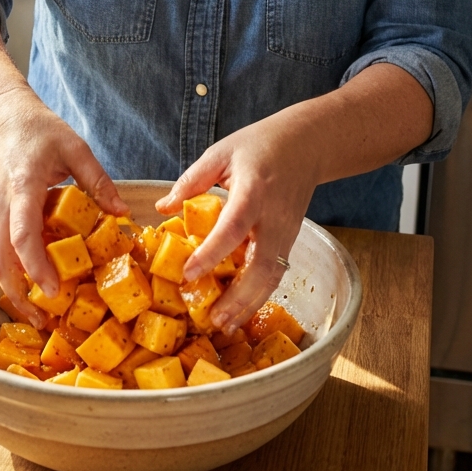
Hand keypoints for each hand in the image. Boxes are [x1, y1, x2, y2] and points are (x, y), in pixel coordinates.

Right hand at [0, 87, 127, 318]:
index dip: (36, 265)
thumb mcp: (76, 148)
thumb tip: (122, 214)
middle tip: (44, 319)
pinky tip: (35, 285)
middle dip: (19, 293)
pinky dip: (14, 272)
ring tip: (40, 313)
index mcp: (23, 186)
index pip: (22, 234)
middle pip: (0, 260)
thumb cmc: (38, 128)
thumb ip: (98, 181)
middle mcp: (1, 205)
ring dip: (14, 289)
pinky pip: (0, 250)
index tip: (53, 289)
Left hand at [155, 104, 318, 331]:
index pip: (234, 226)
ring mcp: (286, 232)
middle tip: (212, 318)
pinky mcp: (289, 241)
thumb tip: (163, 208)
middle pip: (261, 265)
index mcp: (254, 190)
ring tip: (224, 325)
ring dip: (250, 304)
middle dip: (238, 296)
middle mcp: (274, 217)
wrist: (308, 145)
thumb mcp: (221, 153)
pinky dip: (259, 295)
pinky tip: (240, 311)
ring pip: (272, 276)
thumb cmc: (261, 145)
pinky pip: (275, 272)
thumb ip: (192, 181)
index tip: (188, 273)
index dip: (212, 252)